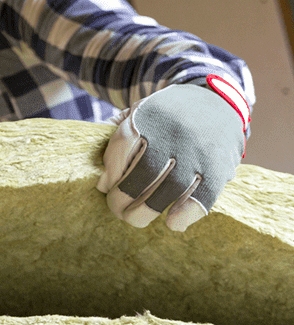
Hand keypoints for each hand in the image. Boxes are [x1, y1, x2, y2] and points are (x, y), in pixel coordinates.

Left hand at [96, 76, 249, 230]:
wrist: (216, 101)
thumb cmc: (165, 116)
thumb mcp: (137, 114)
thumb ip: (117, 144)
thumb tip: (104, 184)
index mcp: (150, 115)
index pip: (124, 146)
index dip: (112, 173)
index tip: (106, 188)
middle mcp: (175, 133)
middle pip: (145, 171)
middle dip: (125, 197)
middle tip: (117, 210)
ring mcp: (199, 152)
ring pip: (172, 187)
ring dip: (148, 209)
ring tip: (135, 218)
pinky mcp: (219, 168)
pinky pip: (203, 196)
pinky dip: (186, 213)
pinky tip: (172, 223)